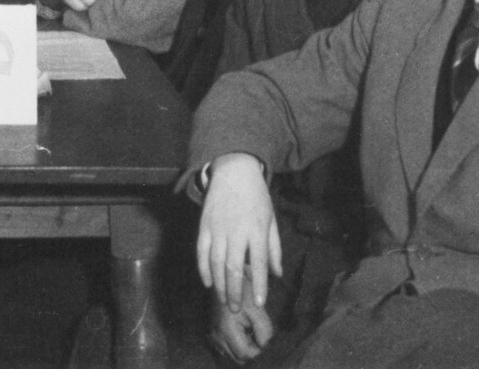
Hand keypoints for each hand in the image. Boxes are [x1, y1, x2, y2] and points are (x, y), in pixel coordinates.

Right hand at [197, 153, 280, 313]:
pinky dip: (203, 269)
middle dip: (234, 291)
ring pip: (216, 263)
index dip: (259, 285)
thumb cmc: (256, 196)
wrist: (234, 170)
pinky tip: (207, 282)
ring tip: (223, 299)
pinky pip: (201, 252)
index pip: (258, 263)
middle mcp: (237, 231)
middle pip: (234, 268)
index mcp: (257, 230)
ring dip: (219, 285)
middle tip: (235, 309)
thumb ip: (274, 248)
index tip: (259, 303)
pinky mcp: (204, 225)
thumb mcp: (271, 220)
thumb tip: (277, 273)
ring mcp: (218, 228)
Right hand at [209, 293, 275, 363]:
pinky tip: (239, 332)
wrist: (224, 278)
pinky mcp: (210, 333)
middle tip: (255, 332)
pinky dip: (234, 345)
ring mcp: (212, 336)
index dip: (258, 349)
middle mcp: (216, 336)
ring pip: (232, 355)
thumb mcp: (257, 309)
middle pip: (238, 358)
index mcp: (226, 330)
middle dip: (250, 349)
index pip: (246, 354)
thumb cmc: (242, 291)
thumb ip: (265, 331)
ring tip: (247, 330)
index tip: (262, 335)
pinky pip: (225, 349)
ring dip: (242, 348)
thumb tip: (265, 347)